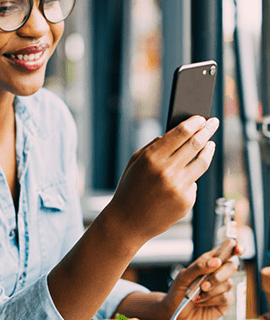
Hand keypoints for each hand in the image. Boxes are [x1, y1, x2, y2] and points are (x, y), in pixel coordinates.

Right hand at [109, 116, 218, 243]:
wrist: (127, 222)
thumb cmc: (129, 189)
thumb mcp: (135, 163)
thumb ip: (153, 146)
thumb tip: (174, 134)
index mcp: (151, 158)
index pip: (180, 134)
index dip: (194, 123)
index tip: (201, 117)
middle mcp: (167, 171)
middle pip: (196, 144)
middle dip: (207, 131)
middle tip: (213, 123)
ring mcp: (179, 187)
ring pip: (202, 162)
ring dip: (209, 150)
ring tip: (211, 144)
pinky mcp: (186, 202)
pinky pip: (193, 183)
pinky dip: (190, 177)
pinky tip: (184, 177)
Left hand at [162, 241, 242, 319]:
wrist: (175, 310)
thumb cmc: (179, 290)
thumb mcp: (184, 275)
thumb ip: (199, 267)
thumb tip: (216, 261)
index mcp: (208, 261)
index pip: (225, 250)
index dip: (235, 247)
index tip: (238, 248)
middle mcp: (218, 273)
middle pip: (231, 266)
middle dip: (219, 274)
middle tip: (204, 284)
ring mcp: (222, 287)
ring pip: (228, 283)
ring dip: (211, 289)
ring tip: (198, 292)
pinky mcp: (224, 302)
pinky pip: (226, 297)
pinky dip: (211, 299)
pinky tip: (201, 300)